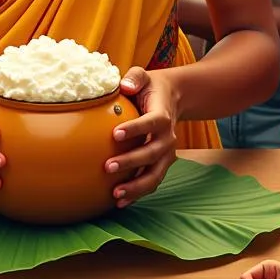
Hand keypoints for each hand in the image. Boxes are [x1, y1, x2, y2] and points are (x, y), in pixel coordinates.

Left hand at [102, 67, 177, 207]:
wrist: (171, 98)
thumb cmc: (150, 87)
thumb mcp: (143, 76)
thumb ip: (134, 77)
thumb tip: (124, 86)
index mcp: (163, 114)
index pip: (152, 122)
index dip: (136, 128)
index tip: (115, 134)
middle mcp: (168, 137)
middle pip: (153, 152)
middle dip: (131, 162)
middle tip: (108, 166)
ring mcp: (166, 153)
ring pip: (155, 174)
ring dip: (136, 186)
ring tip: (115, 194)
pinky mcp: (161, 164)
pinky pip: (152, 181)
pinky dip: (138, 193)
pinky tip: (120, 202)